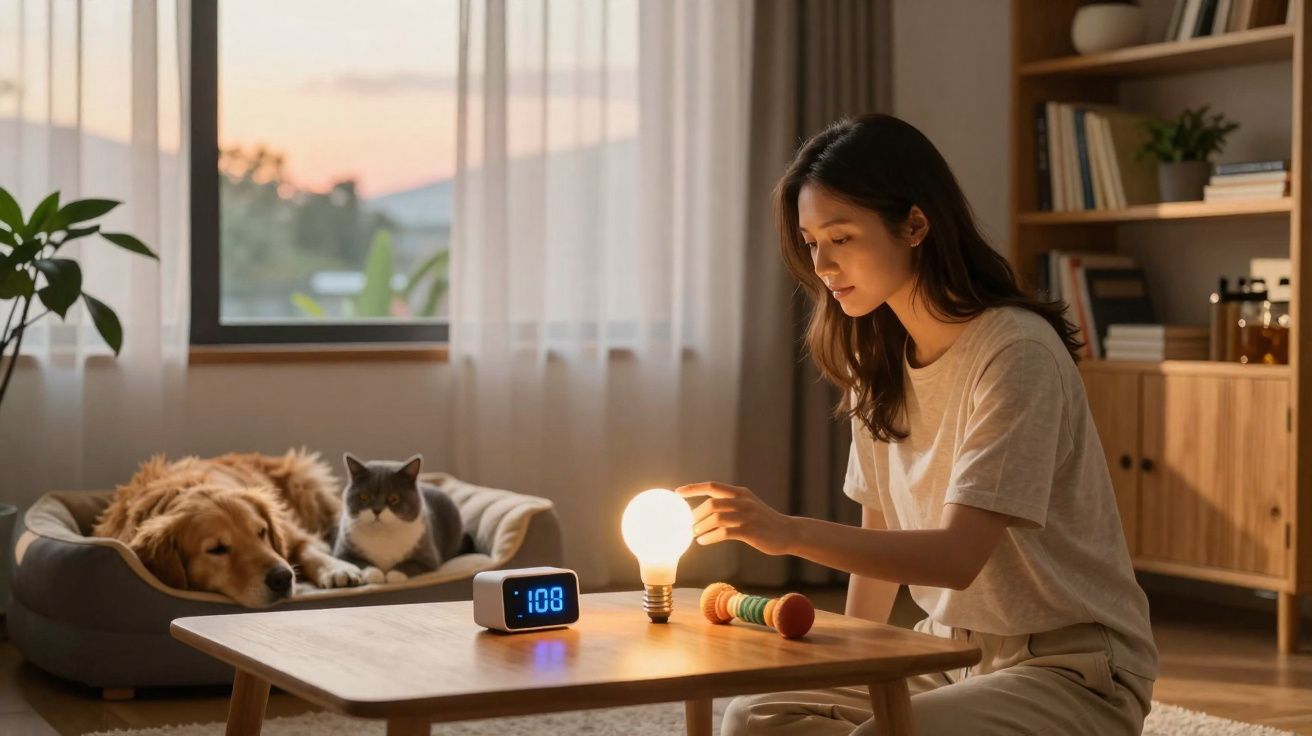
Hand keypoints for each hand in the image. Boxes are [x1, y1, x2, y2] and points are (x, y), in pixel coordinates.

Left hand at [675, 481, 795, 555]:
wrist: (788, 533)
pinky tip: (703, 541)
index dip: (693, 488)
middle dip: (696, 515)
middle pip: (711, 504)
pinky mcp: (749, 531)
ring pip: (716, 518)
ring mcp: (747, 516)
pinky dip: (709, 537)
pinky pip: (723, 533)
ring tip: (694, 534)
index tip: (677, 493)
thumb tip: (705, 509)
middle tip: (688, 525)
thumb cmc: (764, 522)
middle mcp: (743, 501)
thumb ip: (730, 504)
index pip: (712, 486)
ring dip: (701, 527)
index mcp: (740, 493)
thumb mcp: (748, 506)